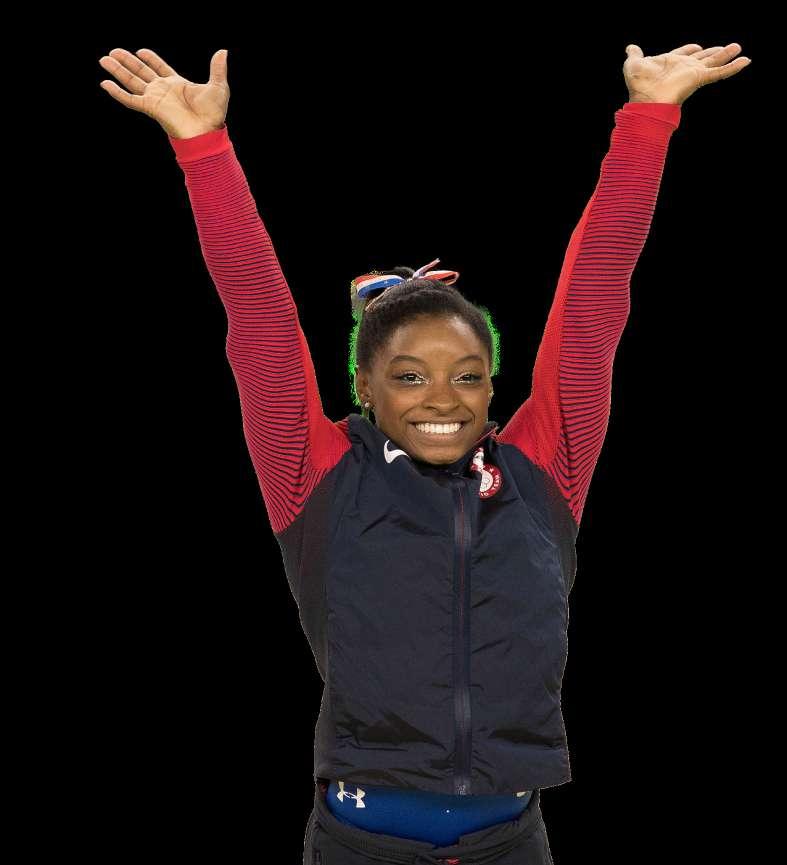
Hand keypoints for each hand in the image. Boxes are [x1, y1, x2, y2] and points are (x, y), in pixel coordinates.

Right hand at [99, 47, 229, 138]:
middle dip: (127, 61)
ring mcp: (155, 99)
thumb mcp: (218, 86)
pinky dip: (117, 92)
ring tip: (104, 59)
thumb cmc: (214, 114)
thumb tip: (223, 51)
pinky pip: (130, 99)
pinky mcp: (150, 108)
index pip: (159, 68)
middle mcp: (163, 91)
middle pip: (140, 72)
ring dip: (118, 71)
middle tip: (113, 51)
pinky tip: (105, 83)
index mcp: (177, 84)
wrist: (207, 132)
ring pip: (131, 82)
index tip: (141, 51)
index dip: (150, 59)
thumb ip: (217, 69)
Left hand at [623, 42, 750, 105]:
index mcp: (670, 62)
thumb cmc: (638, 84)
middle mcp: (683, 67)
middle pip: (703, 57)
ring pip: (714, 62)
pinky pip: (720, 72)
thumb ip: (634, 55)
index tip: (697, 47)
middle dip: (713, 52)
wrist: (645, 98)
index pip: (684, 53)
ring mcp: (693, 73)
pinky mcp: (700, 78)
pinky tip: (745, 61)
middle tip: (726, 48)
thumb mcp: (634, 64)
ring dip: (726, 55)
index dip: (690, 49)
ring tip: (738, 48)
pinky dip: (733, 67)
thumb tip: (630, 47)